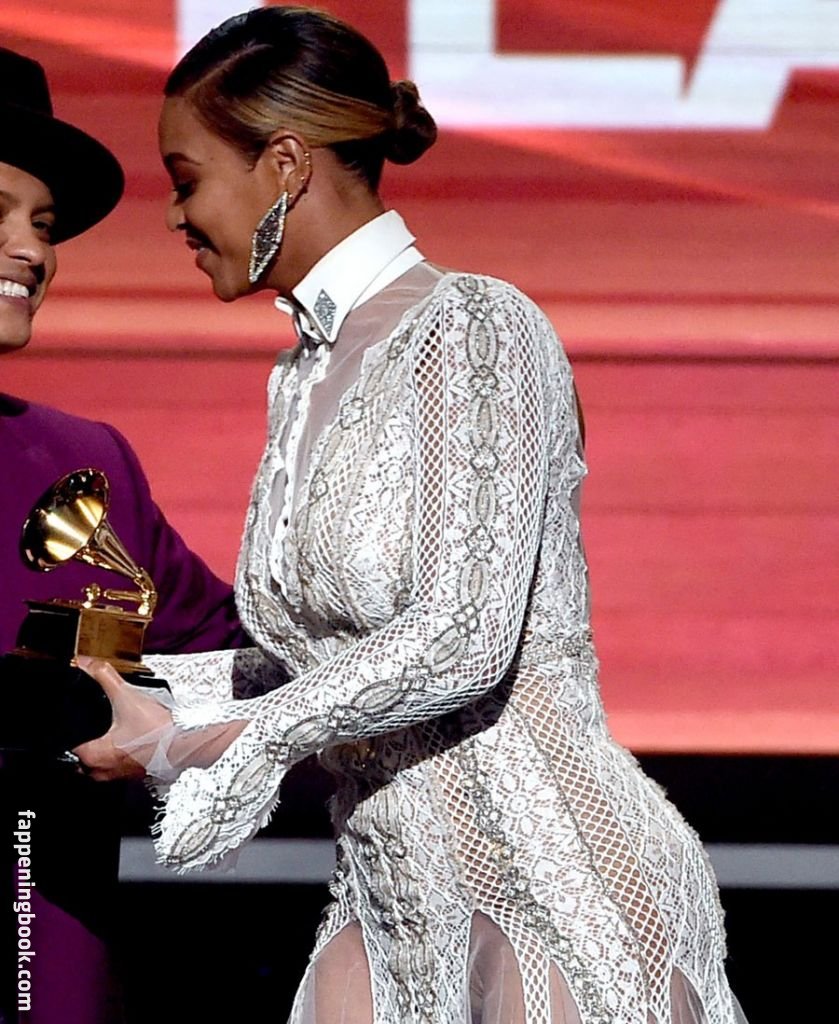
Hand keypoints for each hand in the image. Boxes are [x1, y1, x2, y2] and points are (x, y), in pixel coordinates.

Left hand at [72, 657, 170, 780]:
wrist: (187, 742)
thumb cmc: (157, 729)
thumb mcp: (126, 695)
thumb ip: (103, 675)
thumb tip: (85, 662)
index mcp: (93, 756)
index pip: (69, 746)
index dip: (74, 730)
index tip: (83, 720)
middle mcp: (104, 771)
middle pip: (83, 758)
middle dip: (89, 742)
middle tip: (100, 726)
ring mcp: (121, 776)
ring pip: (102, 765)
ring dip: (106, 751)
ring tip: (118, 732)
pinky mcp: (138, 776)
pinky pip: (122, 768)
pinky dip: (124, 756)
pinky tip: (134, 741)